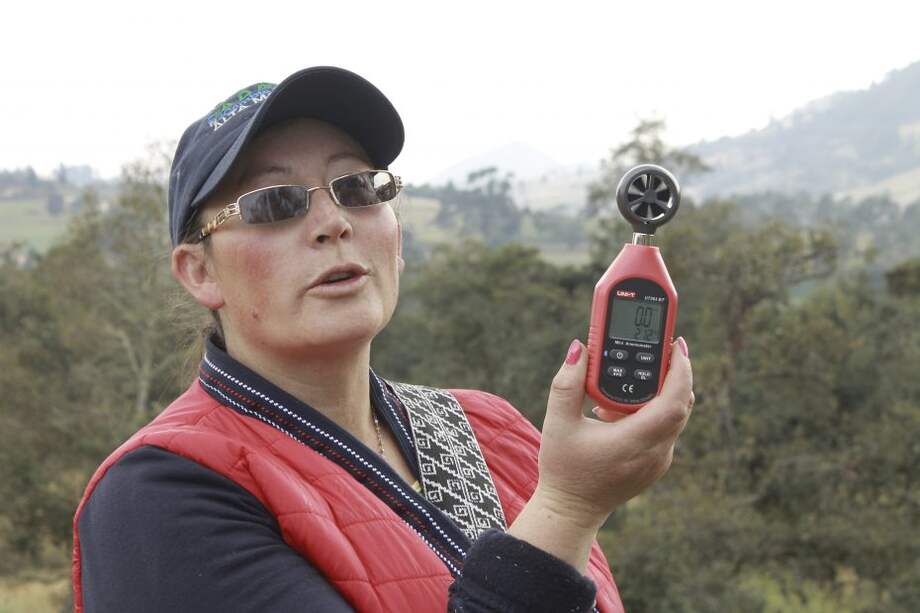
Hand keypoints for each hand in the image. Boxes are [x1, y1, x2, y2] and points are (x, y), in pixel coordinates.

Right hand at [535, 337, 694, 527]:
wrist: (570, 511)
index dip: (681, 370)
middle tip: (653, 351)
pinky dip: (649, 412)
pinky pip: (664, 429)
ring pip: (673, 416)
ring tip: (616, 391)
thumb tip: (579, 348)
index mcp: (636, 441)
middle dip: (670, 373)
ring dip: (655, 394)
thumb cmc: (563, 469)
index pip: (674, 401)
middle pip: (680, 404)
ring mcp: (659, 461)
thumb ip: (567, 382)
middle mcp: (656, 453)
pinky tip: (615, 413)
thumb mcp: (558, 422)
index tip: (677, 344)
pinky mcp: (656, 464)